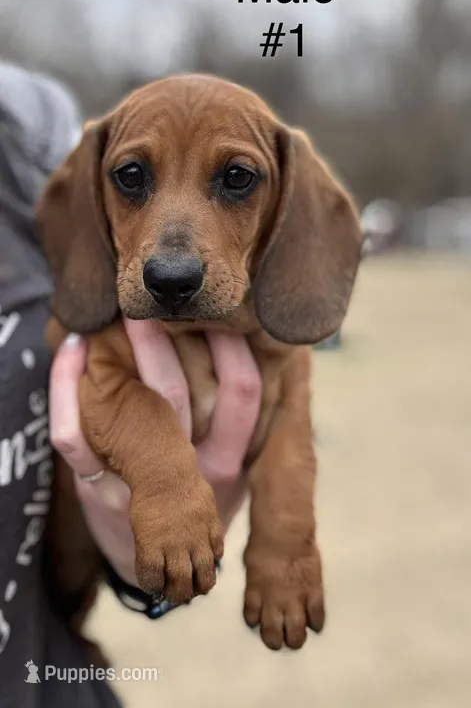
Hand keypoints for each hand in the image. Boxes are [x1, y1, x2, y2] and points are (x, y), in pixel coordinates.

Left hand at [48, 320, 261, 585]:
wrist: (167, 571)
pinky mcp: (97, 488)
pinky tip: (70, 352)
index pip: (243, 393)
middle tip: (154, 295)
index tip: (224, 304)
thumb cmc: (206, 499)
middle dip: (165, 338)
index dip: (237, 345)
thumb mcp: (238, 465)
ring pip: (129, 410)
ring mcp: (139, 483)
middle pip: (178, 394)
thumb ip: (239, 416)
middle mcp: (190, 475)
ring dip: (118, 355)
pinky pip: (74, 437)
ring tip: (115, 312)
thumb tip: (255, 340)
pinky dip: (64, 390)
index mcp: (232, 460)